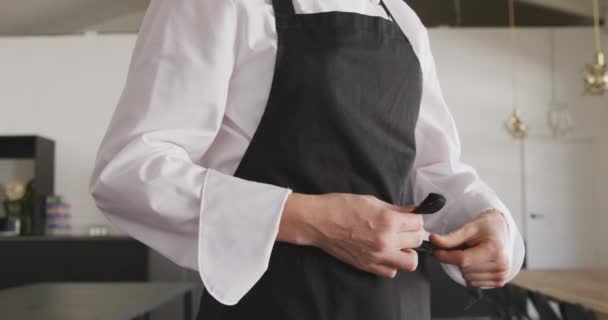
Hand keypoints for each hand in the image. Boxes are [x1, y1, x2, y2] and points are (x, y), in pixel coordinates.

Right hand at [277, 193, 423, 277]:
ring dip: (407, 252)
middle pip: (417, 241)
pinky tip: (385, 253)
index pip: (418, 223)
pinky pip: (391, 271)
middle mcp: (386, 241)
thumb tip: (413, 212)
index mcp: (388, 221)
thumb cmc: (341, 207)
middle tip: (404, 228)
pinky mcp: (367, 266)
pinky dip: (392, 264)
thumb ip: (396, 209)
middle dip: (413, 233)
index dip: (415, 218)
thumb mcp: (372, 201)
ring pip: (410, 262)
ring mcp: (377, 256)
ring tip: (398, 244)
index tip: (410, 217)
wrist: (319, 221)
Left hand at [429, 210, 509, 287]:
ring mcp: (500, 275)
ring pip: (467, 278)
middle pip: (464, 269)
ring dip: (464, 267)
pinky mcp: (499, 282)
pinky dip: (470, 273)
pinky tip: (477, 262)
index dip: (445, 256)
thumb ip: (451, 237)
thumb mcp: (468, 228)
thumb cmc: (486, 228)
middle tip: (463, 248)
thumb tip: (433, 240)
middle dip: (457, 259)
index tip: (436, 251)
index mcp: (494, 250)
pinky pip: (473, 283)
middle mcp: (500, 265)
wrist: (500, 231)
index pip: (463, 260)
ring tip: (473, 253)